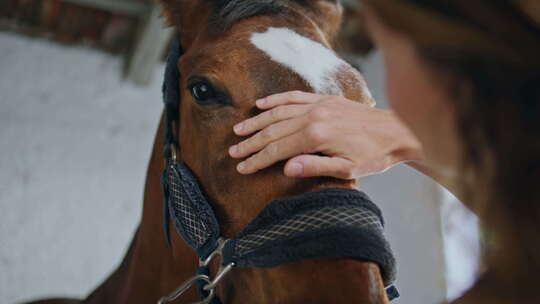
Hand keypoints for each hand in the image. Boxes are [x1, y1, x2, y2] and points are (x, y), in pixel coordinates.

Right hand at [229, 91, 422, 178]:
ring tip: (239, 130)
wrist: (397, 131)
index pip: (277, 149)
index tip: (242, 168)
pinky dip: (276, 100)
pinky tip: (261, 105)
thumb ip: (314, 167)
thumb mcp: (347, 169)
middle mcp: (313, 117)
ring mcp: (318, 105)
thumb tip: (285, 168)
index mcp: (316, 137)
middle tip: (233, 153)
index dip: (257, 160)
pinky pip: (294, 97)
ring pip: (278, 112)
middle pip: (273, 131)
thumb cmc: (374, 156)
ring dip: (257, 122)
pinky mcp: (324, 99)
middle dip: (251, 143)